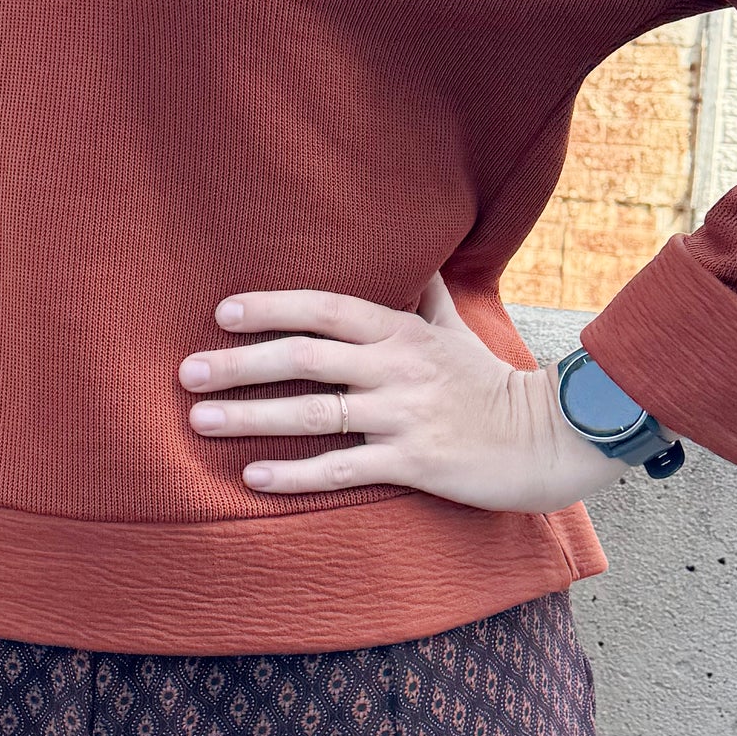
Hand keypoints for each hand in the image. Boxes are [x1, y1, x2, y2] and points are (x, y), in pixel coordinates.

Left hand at [177, 273, 622, 515]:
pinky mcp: (413, 463)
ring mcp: (404, 416)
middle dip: (241, 363)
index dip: (273, 307)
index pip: (326, 309)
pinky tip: (253, 477)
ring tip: (200, 419)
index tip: (223, 313)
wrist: (548, 440)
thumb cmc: (492, 384)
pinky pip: (342, 469)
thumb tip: (418, 257)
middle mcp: (397, 368)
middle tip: (188, 371)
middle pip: (306, 358)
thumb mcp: (457, 331)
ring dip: (252, 416)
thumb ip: (426, 297)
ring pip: (315, 413)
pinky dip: (294, 475)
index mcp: (402, 332)